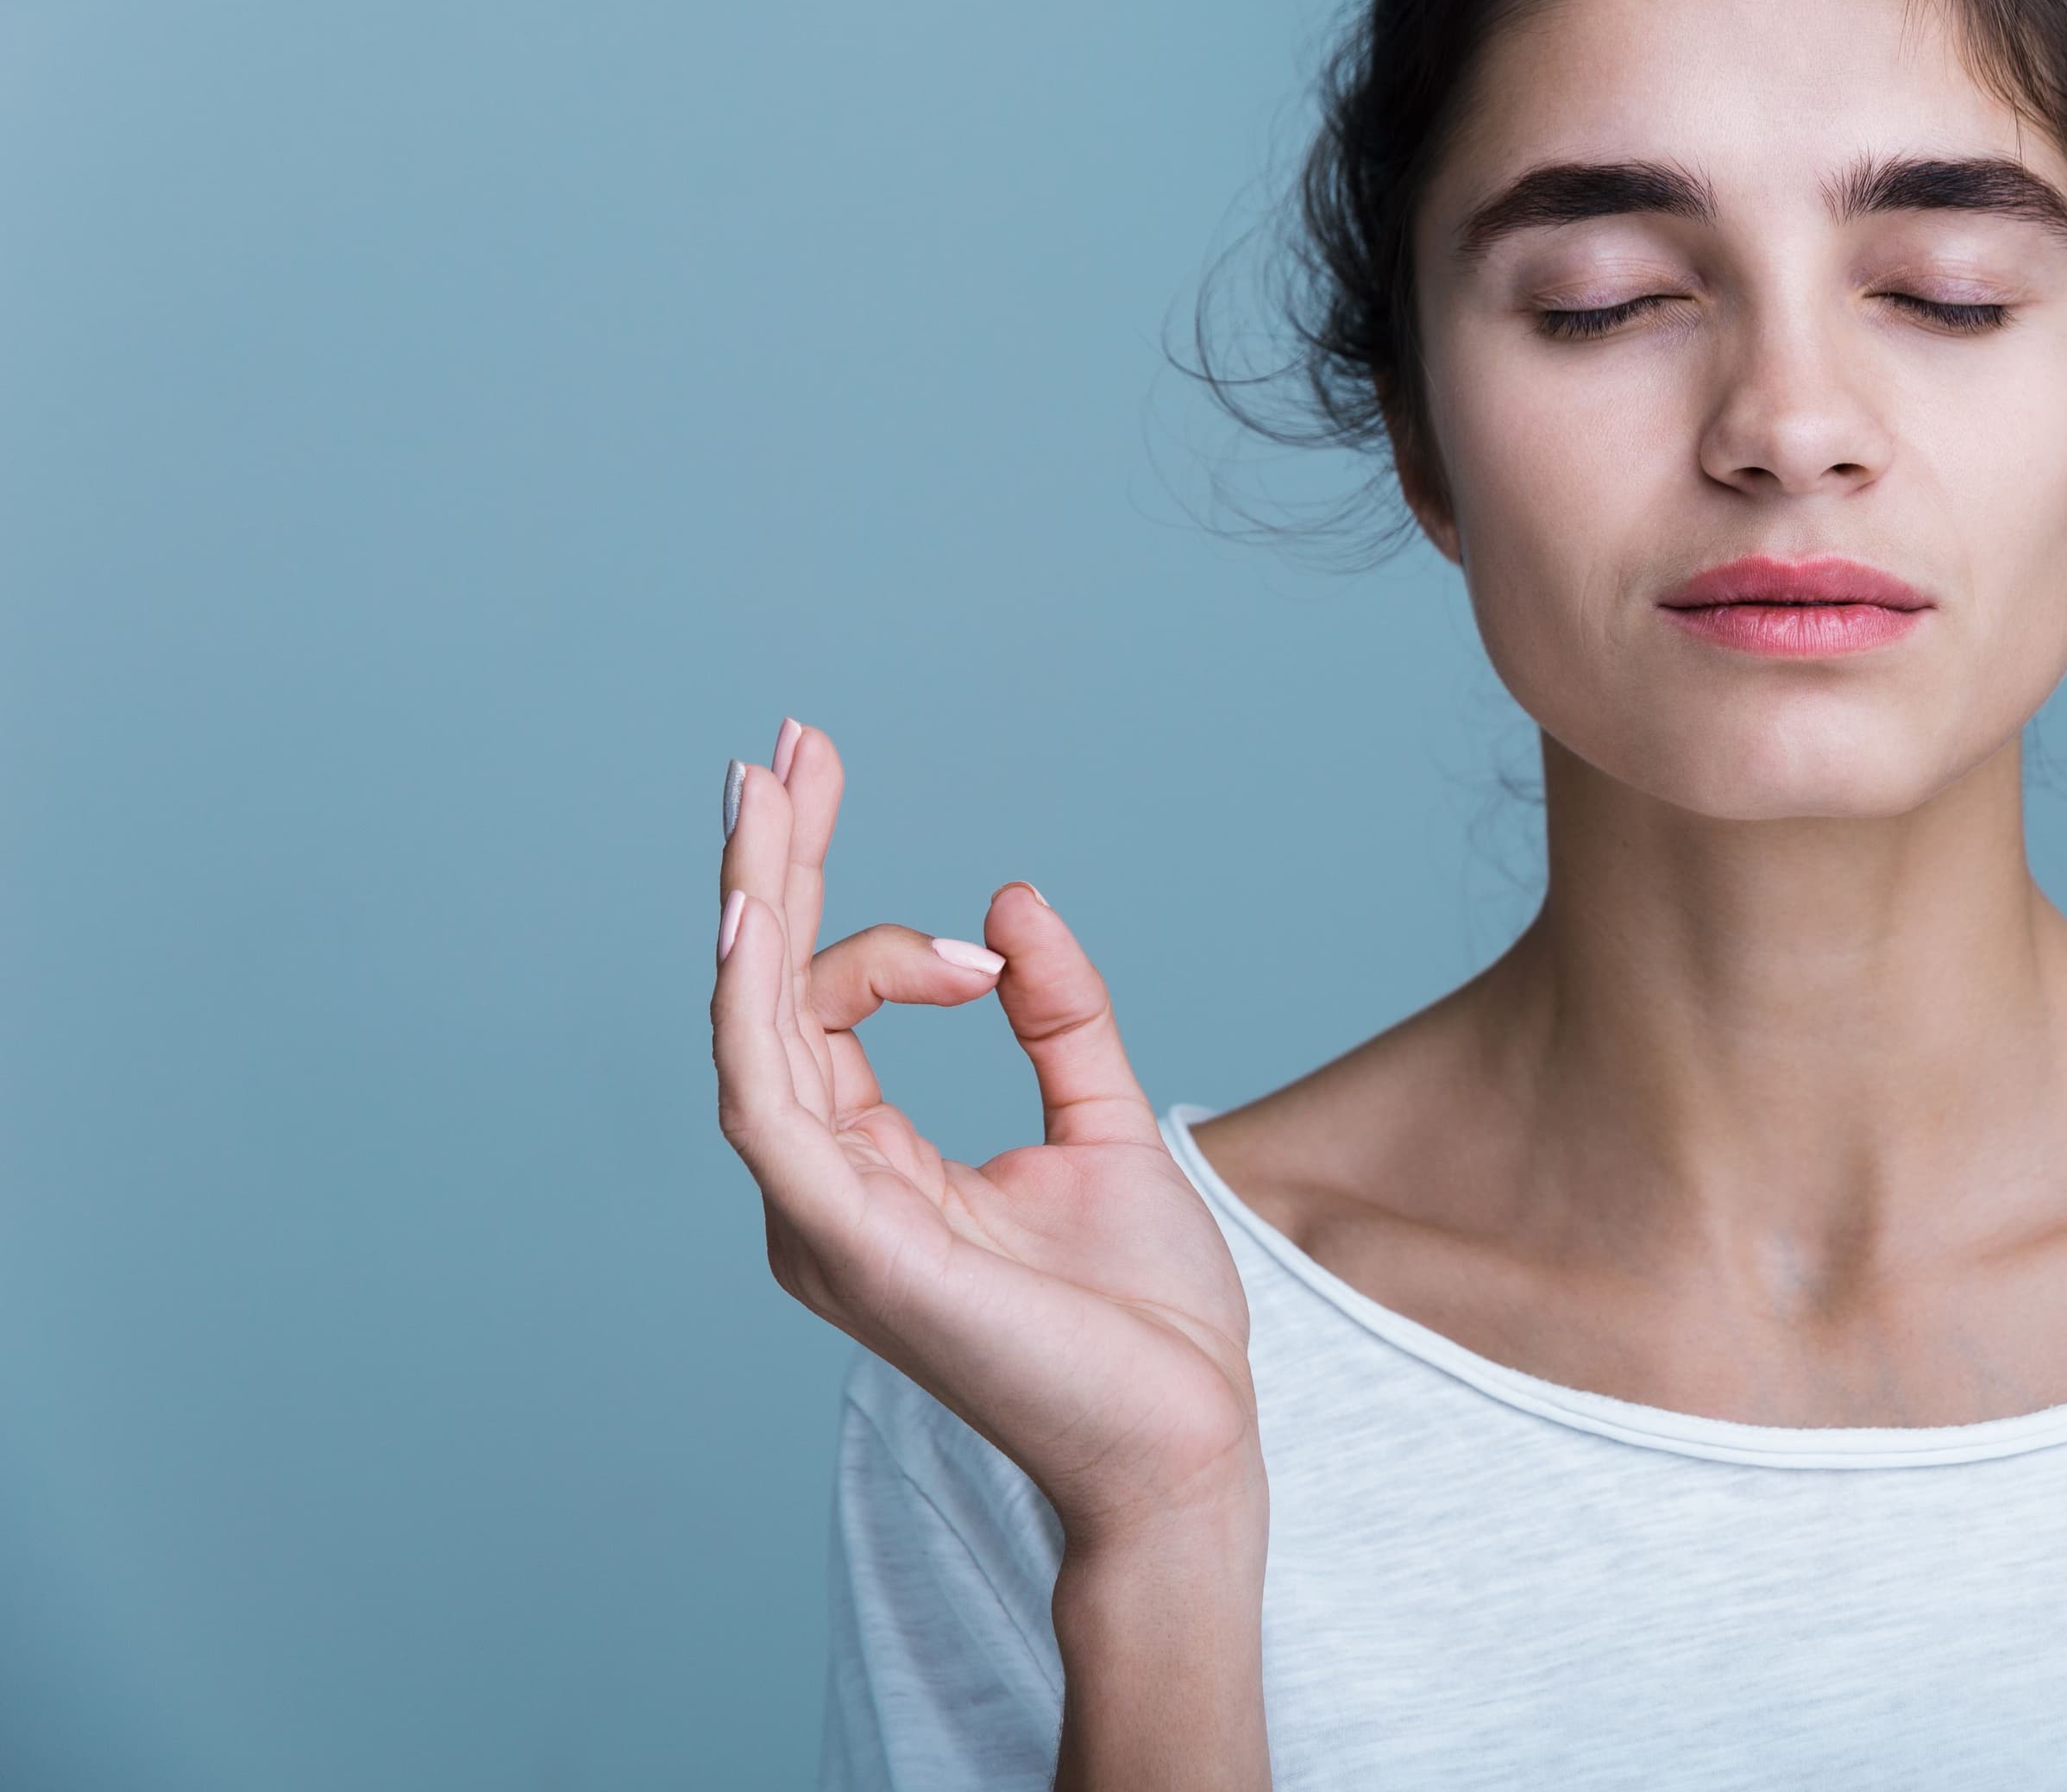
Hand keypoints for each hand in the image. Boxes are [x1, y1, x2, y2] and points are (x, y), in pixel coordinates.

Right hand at [709, 720, 1258, 1543]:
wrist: (1189, 1440)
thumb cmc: (1141, 1318)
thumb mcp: (1105, 1124)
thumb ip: (1056, 1016)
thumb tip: (1010, 902)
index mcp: (871, 1165)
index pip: (822, 1010)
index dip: (863, 920)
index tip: (989, 929)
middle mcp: (823, 1191)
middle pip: (767, 998)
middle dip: (773, 864)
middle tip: (778, 747)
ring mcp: (826, 1221)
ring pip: (755, 1032)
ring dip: (758, 902)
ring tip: (767, 793)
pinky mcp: (853, 1244)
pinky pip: (770, 1107)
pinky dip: (757, 1007)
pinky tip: (757, 916)